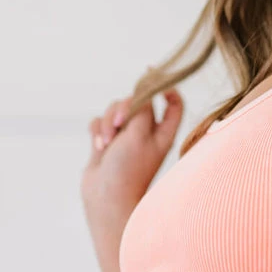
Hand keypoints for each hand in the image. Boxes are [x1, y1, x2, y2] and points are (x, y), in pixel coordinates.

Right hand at [81, 89, 183, 221]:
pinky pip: (99, 124)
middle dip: (123, 108)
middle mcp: (145, 134)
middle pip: (137, 102)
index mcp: (163, 133)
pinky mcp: (107, 144)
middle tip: (120, 124)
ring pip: (115, 111)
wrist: (106, 199)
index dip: (167, 87)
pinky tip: (98, 148)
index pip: (173, 104)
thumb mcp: (139, 134)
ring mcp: (125, 139)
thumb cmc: (128, 170)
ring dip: (107, 123)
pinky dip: (97, 132)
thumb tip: (144, 89)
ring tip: (107, 144)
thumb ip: (142, 108)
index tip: (152, 72)